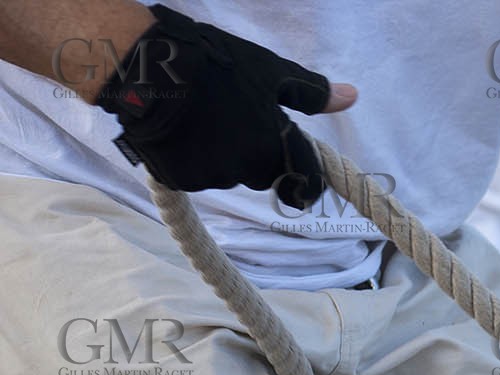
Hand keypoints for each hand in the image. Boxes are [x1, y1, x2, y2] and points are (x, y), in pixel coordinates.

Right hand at [93, 4, 355, 208]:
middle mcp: (246, 170)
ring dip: (224, 157)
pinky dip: (194, 160)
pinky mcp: (178, 179)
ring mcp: (210, 177)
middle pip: (264, 175)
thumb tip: (352, 97)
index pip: (306, 183)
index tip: (305, 179)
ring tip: (205, 120)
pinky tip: (183, 132)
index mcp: (276, 147)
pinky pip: (197, 175)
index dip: (309, 183)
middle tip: (240, 123)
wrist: (145, 66)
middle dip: (260, 157)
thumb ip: (312, 93)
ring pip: (229, 174)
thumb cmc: (215, 64)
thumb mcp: (270, 71)